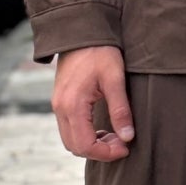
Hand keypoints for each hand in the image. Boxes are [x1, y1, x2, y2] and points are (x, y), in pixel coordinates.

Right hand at [52, 46, 134, 160]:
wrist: (81, 32)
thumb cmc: (100, 52)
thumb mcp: (115, 78)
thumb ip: (120, 109)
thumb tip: (127, 137)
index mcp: (73, 105)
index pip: (86, 145)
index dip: (106, 153)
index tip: (125, 147)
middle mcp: (60, 108)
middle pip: (75, 147)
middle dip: (100, 151)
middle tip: (122, 142)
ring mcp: (58, 105)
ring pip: (71, 140)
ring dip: (92, 144)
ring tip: (115, 135)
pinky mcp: (60, 101)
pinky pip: (69, 129)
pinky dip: (85, 135)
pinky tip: (103, 128)